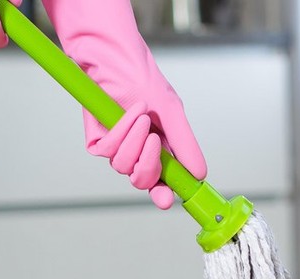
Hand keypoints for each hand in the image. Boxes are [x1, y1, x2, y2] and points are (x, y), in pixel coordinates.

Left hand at [41, 0, 206, 208]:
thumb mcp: (172, 112)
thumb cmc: (141, 77)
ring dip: (134, 141)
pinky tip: (127, 113)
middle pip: (143, 181)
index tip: (168, 200)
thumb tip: (200, 174)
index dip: (166, 194)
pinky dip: (120, 132)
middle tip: (154, 142)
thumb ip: (185, 145)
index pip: (164, 181)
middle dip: (149, 165)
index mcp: (161, 148)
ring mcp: (118, 147)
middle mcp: (140, 151)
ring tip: (140, 116)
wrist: (112, 57)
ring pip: (124, 167)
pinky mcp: (99, 141)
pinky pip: (109, 151)